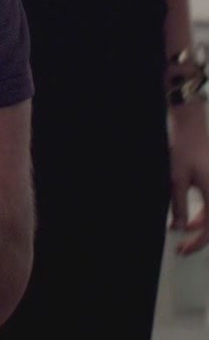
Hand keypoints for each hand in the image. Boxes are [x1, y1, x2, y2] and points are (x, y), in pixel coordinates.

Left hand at [170, 103, 208, 254]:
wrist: (192, 131)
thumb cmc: (184, 151)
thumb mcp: (176, 180)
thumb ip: (178, 206)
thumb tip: (179, 228)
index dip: (197, 243)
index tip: (183, 250)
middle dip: (201, 238)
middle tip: (184, 247)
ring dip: (202, 228)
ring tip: (184, 235)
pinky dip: (204, 218)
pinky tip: (190, 221)